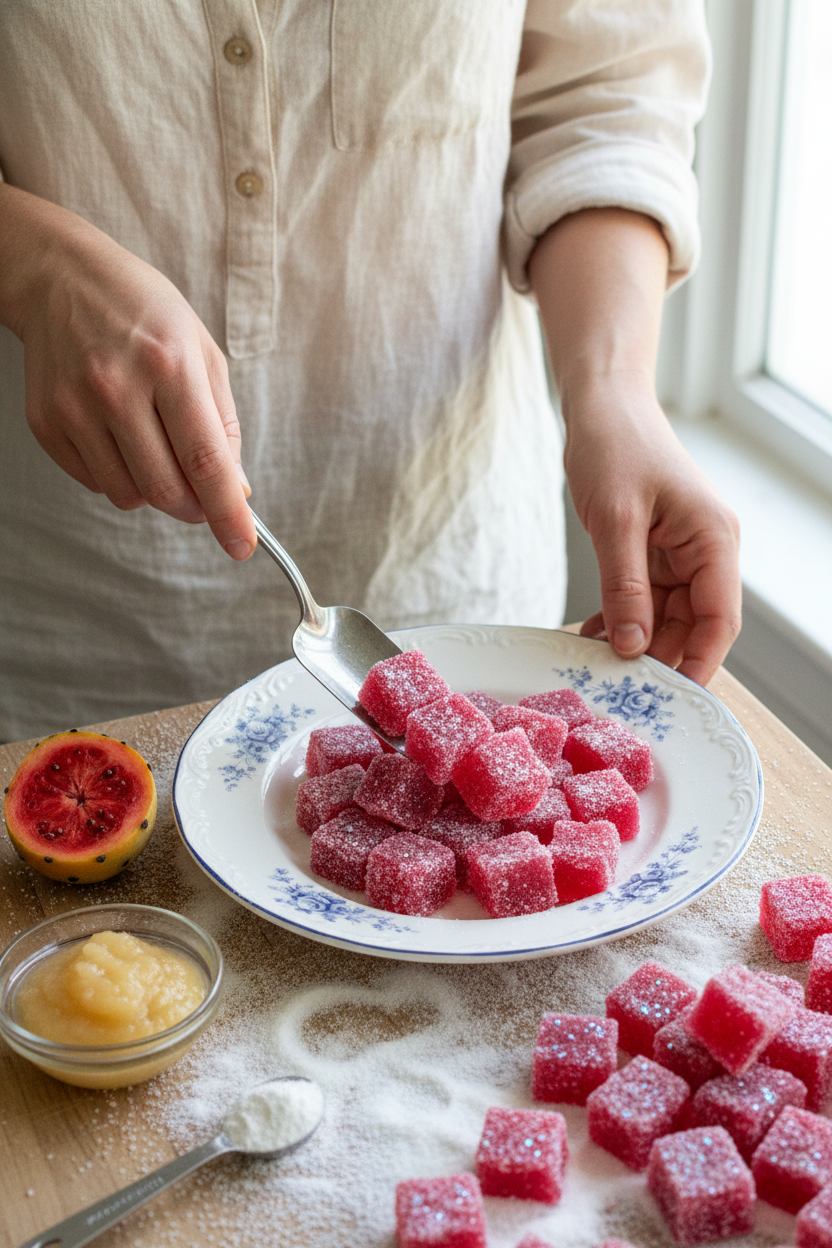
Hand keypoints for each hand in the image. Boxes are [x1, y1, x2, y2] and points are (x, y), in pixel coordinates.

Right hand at [0, 185, 254, 558]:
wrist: (61, 278)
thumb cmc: (144, 312)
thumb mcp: (202, 352)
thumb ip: (224, 425)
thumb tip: (237, 490)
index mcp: (169, 364)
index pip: (205, 460)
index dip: (227, 512)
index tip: (241, 544)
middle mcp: (118, 386)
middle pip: (166, 489)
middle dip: (193, 507)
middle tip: (201, 494)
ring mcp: (76, 406)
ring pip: (128, 496)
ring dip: (153, 490)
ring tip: (154, 446)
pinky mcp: (46, 422)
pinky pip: (94, 483)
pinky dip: (118, 475)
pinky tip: (119, 434)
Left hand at [529, 208, 740, 685]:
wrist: (601, 406)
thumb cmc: (615, 446)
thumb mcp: (616, 521)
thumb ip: (626, 588)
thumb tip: (633, 647)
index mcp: (713, 540)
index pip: (719, 619)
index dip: (697, 663)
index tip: (669, 699)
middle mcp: (705, 551)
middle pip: (691, 625)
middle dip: (657, 658)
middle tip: (617, 692)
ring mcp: (679, 554)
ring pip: (663, 619)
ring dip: (632, 643)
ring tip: (594, 667)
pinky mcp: (652, 553)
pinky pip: (641, 600)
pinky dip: (617, 620)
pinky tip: (588, 637)